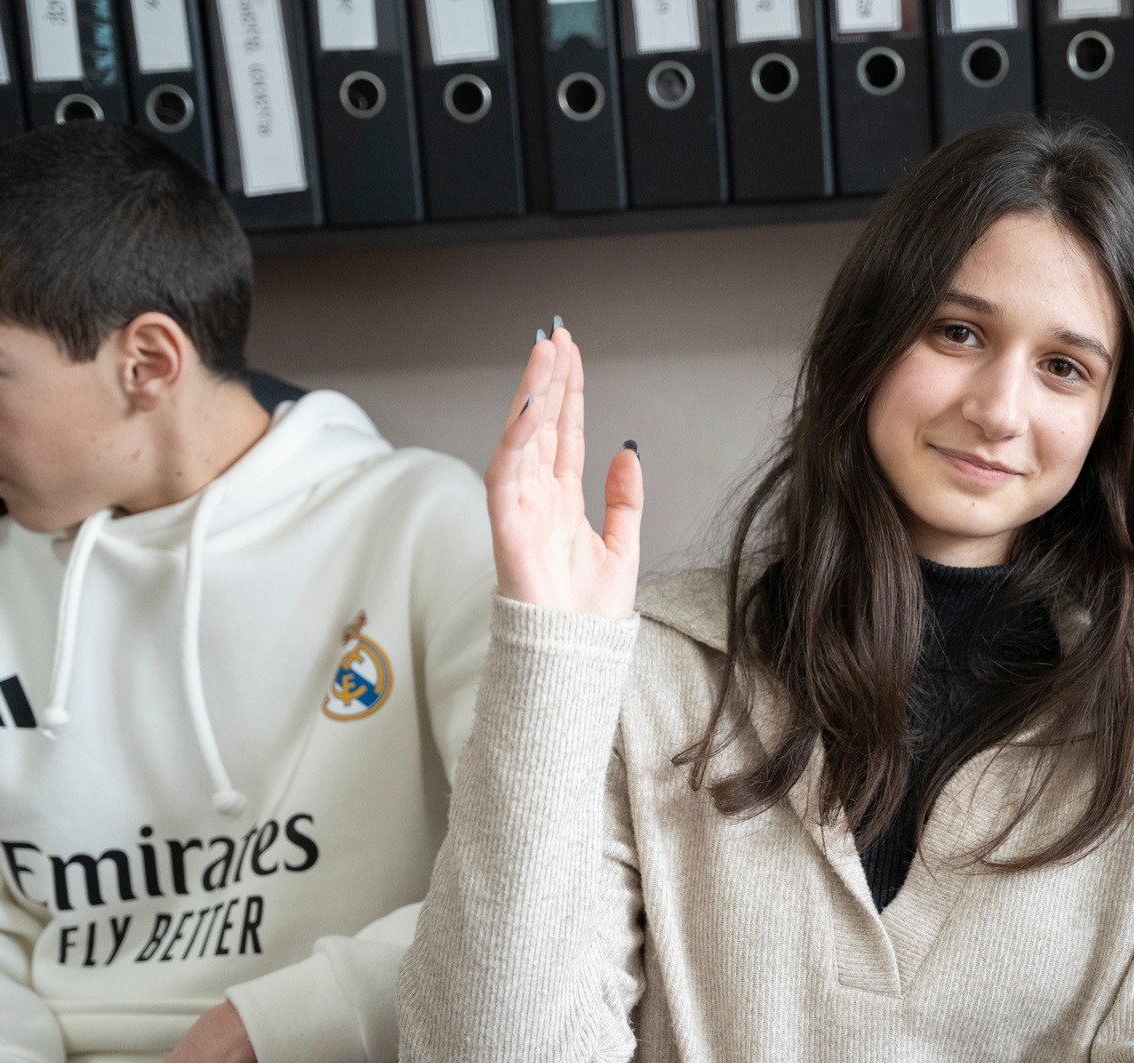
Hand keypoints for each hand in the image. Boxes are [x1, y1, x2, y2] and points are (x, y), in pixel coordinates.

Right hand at [487, 324, 642, 617]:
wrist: (575, 656)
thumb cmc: (589, 615)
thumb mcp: (623, 546)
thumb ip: (625, 500)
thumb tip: (627, 452)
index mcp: (563, 501)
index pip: (565, 433)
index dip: (568, 392)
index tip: (571, 352)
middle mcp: (538, 498)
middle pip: (542, 425)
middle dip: (549, 379)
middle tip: (557, 335)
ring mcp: (520, 508)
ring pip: (523, 437)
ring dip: (533, 393)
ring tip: (546, 352)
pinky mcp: (506, 525)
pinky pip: (506, 473)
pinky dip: (516, 438)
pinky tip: (530, 406)